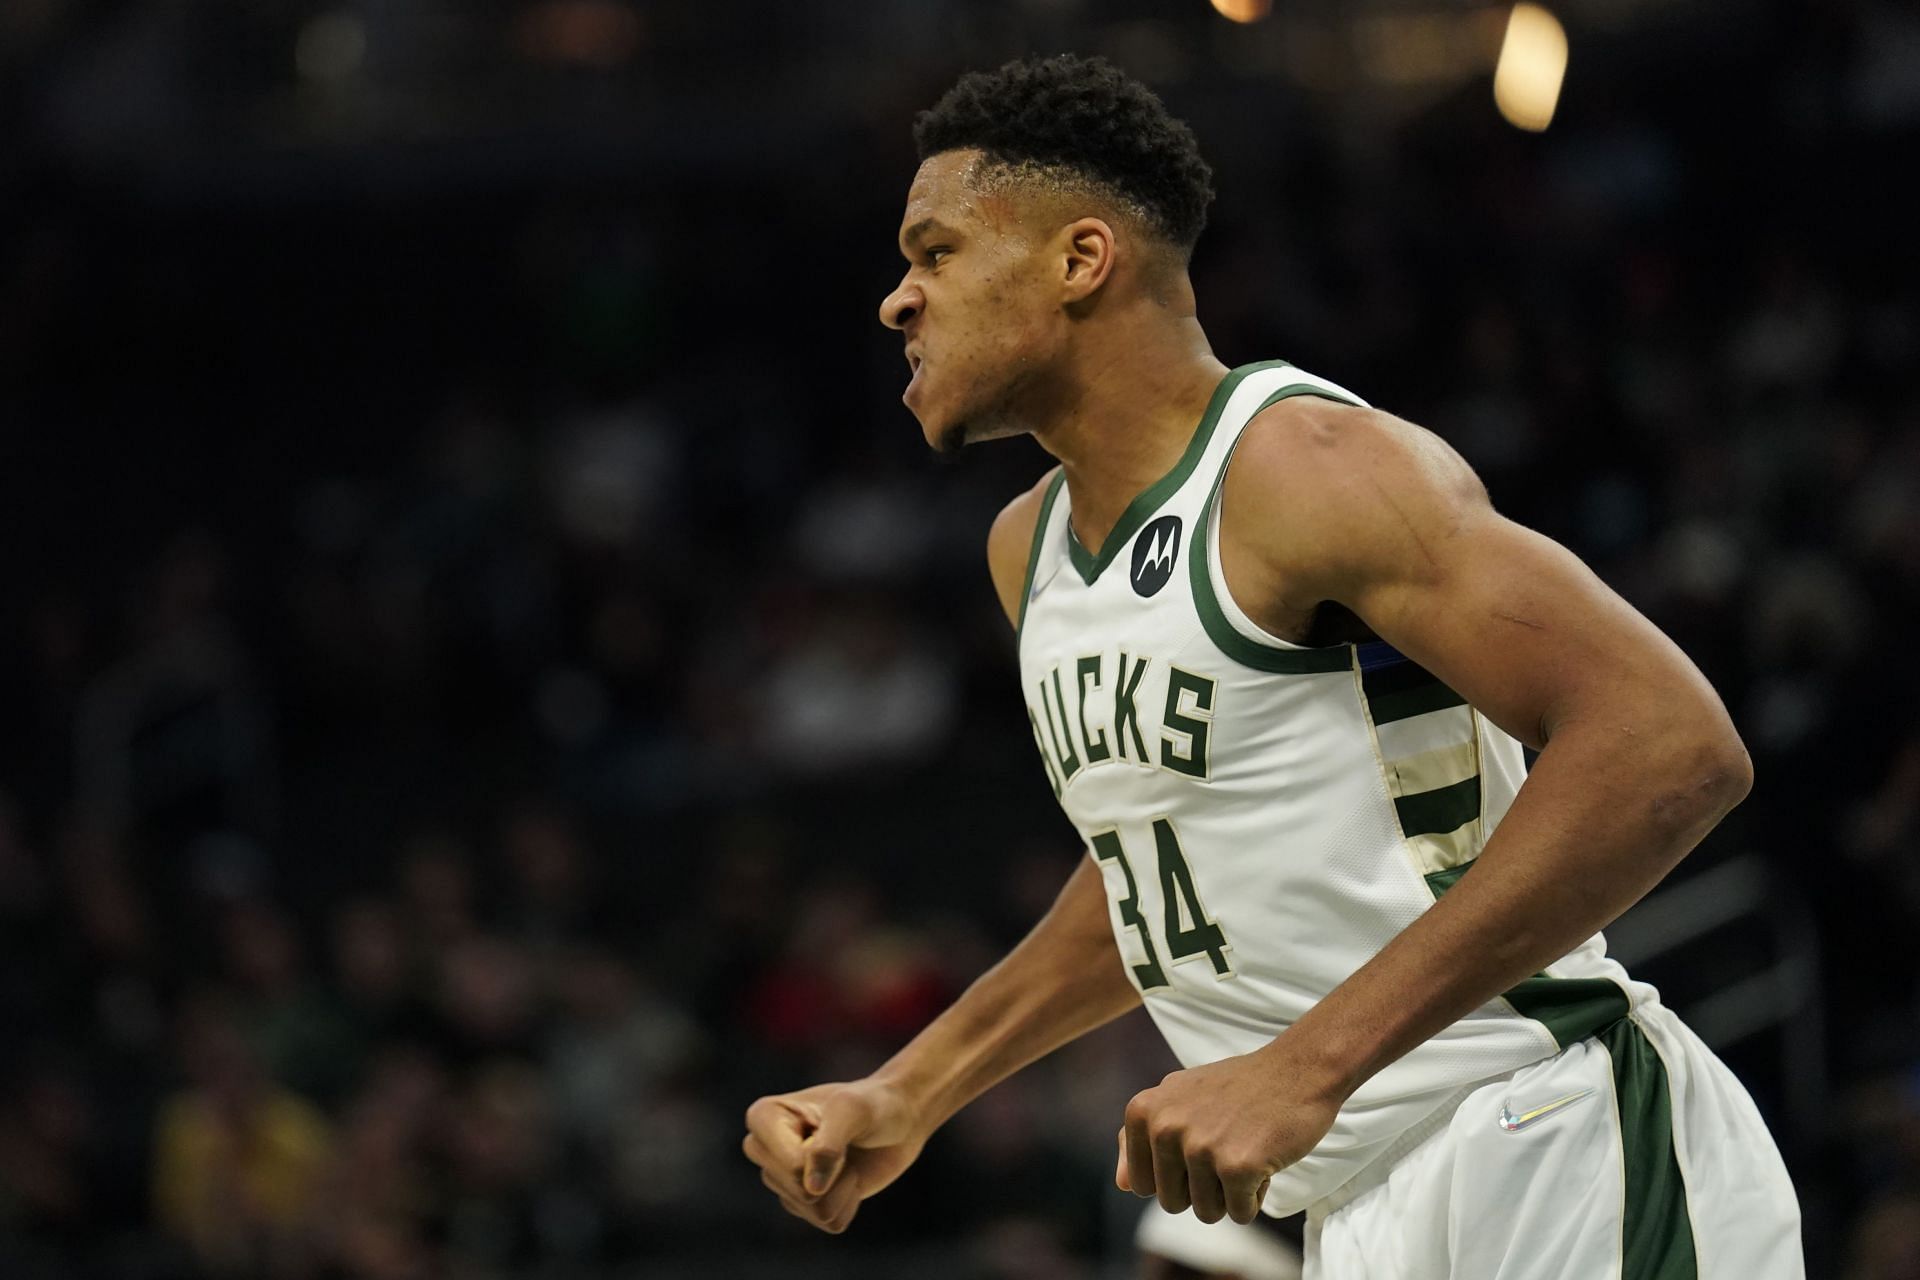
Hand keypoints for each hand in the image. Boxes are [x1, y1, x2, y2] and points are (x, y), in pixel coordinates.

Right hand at [743, 1078, 926, 1233]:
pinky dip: (850, 1202)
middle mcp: (763, 1150)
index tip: (832, 1126)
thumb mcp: (852, 1111)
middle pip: (798, 1191)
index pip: (792, 1165)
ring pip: (813, 1210)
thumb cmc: (871, 1104)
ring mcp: (783, 1179)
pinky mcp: (804, 1203)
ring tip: (846, 1157)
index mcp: (763, 1117)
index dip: (825, 1156)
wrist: (896, 1120)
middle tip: (844, 1142)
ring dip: (843, 1186)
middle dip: (834, 1171)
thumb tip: (812, 1191)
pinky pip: (830, 1222)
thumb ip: (828, 1146)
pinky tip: (849, 1176)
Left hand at [1116, 1045, 1342, 1224]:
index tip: (1199, 1144)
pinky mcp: (1236, 1166)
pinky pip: (1240, 1215)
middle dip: (1202, 1188)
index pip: (1141, 1185)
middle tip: (1227, 1147)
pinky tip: (1264, 1160)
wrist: (1297, 1069)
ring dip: (1231, 1194)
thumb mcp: (1179, 1098)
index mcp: (1143, 1111)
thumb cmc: (1238, 1088)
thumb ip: (1142, 1139)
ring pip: (1206, 1213)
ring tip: (1245, 1150)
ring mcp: (1199, 1147)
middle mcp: (1164, 1128)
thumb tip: (1123, 1186)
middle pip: (1171, 1203)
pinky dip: (1256, 1197)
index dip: (1174, 1176)